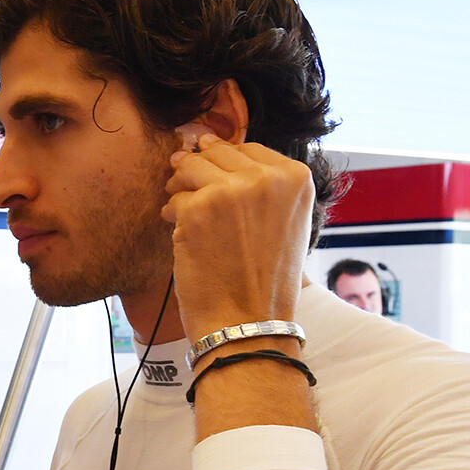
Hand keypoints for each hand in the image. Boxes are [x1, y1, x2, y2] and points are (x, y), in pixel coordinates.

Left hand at [161, 136, 312, 341]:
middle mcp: (266, 178)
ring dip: (180, 186)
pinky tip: (179, 231)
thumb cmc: (265, 281)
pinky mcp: (197, 208)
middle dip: (198, 169)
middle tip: (190, 190)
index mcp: (296, 177)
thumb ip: (263, 186)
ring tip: (182, 209)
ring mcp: (230, 190)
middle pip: (216, 153)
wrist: (249, 323)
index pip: (248, 148)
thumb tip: (214, 146)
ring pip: (189, 167)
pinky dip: (172, 213)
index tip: (214, 178)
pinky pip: (174, 197)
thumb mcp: (286, 223)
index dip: (224, 162)